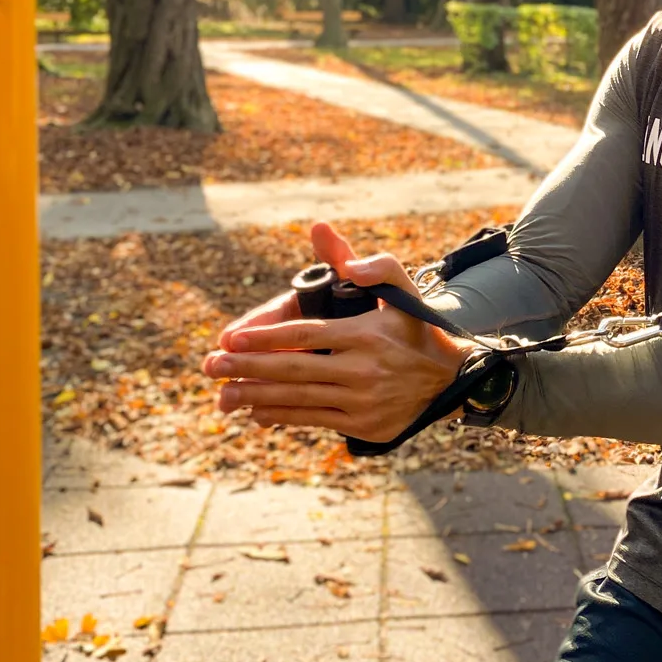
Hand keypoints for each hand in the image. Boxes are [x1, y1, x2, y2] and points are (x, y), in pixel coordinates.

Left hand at [203, 221, 464, 443]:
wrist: (449, 379)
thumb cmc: (416, 328)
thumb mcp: (402, 290)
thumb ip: (372, 264)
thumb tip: (328, 237)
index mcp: (366, 334)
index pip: (305, 335)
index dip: (265, 337)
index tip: (232, 337)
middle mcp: (362, 369)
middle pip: (292, 369)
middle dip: (246, 368)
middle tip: (211, 365)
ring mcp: (361, 401)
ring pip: (297, 398)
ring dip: (254, 395)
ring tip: (221, 393)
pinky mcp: (360, 424)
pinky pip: (312, 419)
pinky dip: (280, 415)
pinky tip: (253, 410)